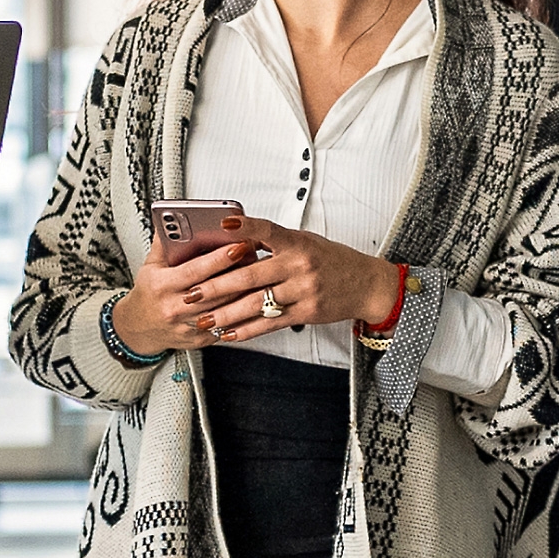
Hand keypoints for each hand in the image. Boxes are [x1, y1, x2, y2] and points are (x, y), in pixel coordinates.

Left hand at [110, 215, 397, 354]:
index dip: (245, 226)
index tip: (222, 223)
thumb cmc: (332, 260)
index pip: (267, 230)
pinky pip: (270, 323)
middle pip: (251, 275)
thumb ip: (275, 241)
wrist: (366, 284)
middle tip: (192, 293)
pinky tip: (229, 334)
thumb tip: (236, 238)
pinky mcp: (305, 312)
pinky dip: (247, 330)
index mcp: (297, 242)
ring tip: (204, 320)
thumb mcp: (306, 241)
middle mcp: (299, 266)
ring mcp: (302, 291)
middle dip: (217, 286)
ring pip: (257, 304)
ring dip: (227, 314)